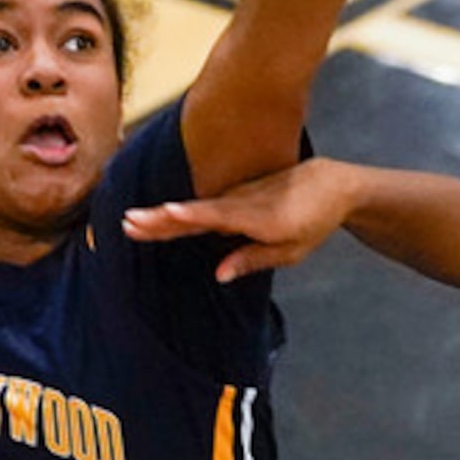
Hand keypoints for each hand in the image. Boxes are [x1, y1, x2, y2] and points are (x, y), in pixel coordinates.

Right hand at [122, 160, 361, 280]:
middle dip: (161, 218)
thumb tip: (218, 274)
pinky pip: (204, 207)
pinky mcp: (235, 196)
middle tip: (128, 223)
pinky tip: (157, 219)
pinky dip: (179, 212)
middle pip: (195, 212)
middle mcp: (241, 203)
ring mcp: (236, 197)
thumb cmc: (314, 221)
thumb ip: (253, 259)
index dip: (188, 216)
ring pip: (195, 209)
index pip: (215, 217)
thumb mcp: (291, 250)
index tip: (163, 214)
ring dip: (163, 215)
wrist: (331, 184)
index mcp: (257, 218)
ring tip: (132, 222)